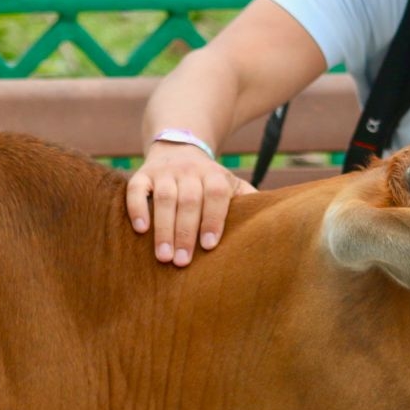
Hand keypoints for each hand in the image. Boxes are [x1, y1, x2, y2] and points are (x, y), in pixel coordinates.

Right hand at [125, 142, 256, 265]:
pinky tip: (140, 229)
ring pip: (163, 197)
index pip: (216, 195)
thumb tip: (273, 224)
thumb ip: (248, 200)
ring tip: (163, 256)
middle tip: (182, 262)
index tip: (209, 246)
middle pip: (189, 200)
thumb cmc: (209, 180)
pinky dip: (137, 208)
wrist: (180, 146)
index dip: (213, 219)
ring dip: (163, 227)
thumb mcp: (231, 184)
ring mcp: (165, 172)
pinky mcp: (143, 174)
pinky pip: (136, 189)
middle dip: (186, 232)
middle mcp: (190, 171)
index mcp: (214, 175)